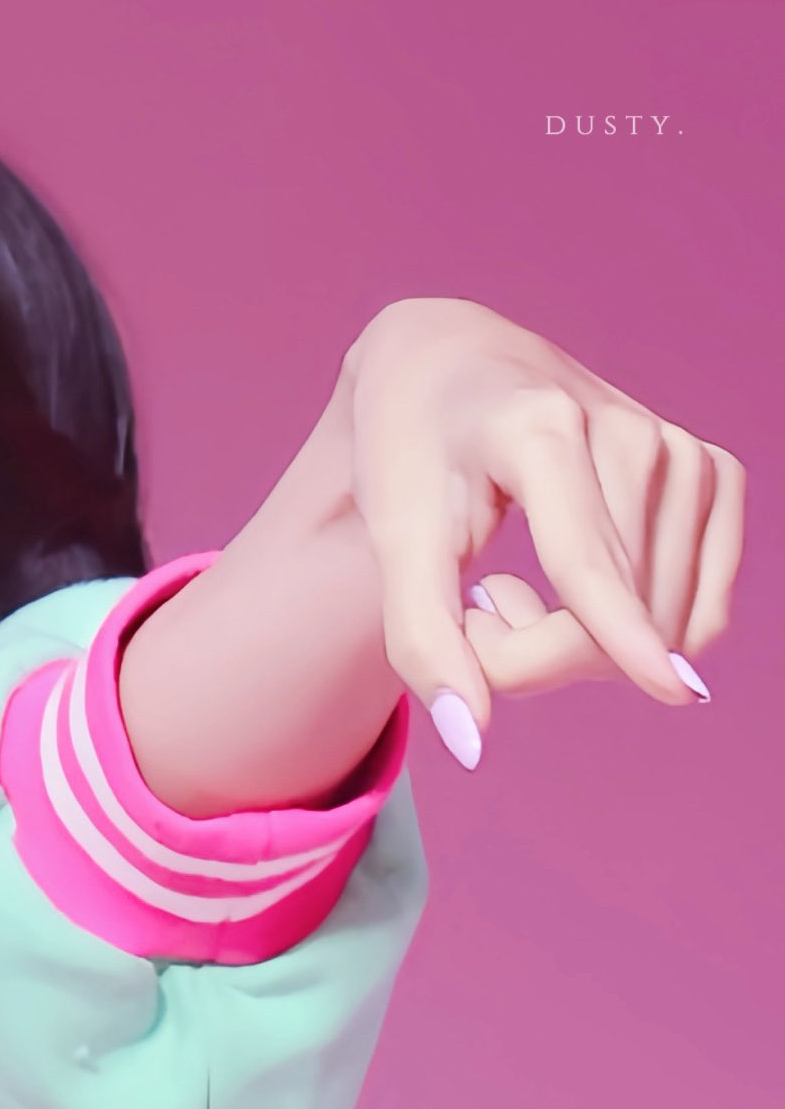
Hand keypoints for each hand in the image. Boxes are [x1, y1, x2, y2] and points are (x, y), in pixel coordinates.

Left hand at [335, 295, 745, 766]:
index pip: (588, 558)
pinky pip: (698, 611)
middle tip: (475, 611)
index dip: (621, 634)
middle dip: (533, 657)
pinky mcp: (713, 474)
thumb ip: (423, 641)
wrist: (455, 367)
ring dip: (576, 646)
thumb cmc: (415, 454)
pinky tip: (575, 586)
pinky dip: (637, 632)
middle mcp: (629, 431)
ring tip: (509, 587)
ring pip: (660, 624)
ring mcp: (681, 452)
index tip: (673, 690)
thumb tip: (471, 741)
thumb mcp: (395, 541)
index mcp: (541, 429)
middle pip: (614, 614)